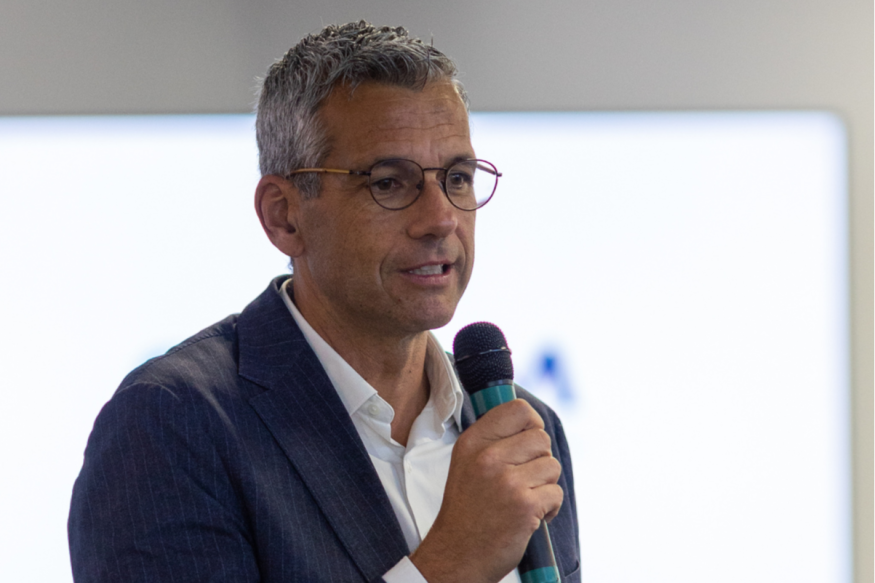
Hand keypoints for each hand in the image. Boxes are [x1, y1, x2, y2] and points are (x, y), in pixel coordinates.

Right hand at [409, 399, 562, 582]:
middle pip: (541, 438)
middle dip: (540, 459)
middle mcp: (487, 457)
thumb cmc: (467, 510)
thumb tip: (530, 420)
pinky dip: (549, 508)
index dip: (532, 423)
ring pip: (552, 466)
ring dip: (545, 485)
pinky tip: (529, 516)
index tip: (529, 441)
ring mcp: (506, 481)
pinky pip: (556, 493)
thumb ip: (493, 439)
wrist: (456, 555)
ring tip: (523, 499)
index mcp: (473, 442)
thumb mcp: (466, 463)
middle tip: (524, 479)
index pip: (518, 409)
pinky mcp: (524, 505)